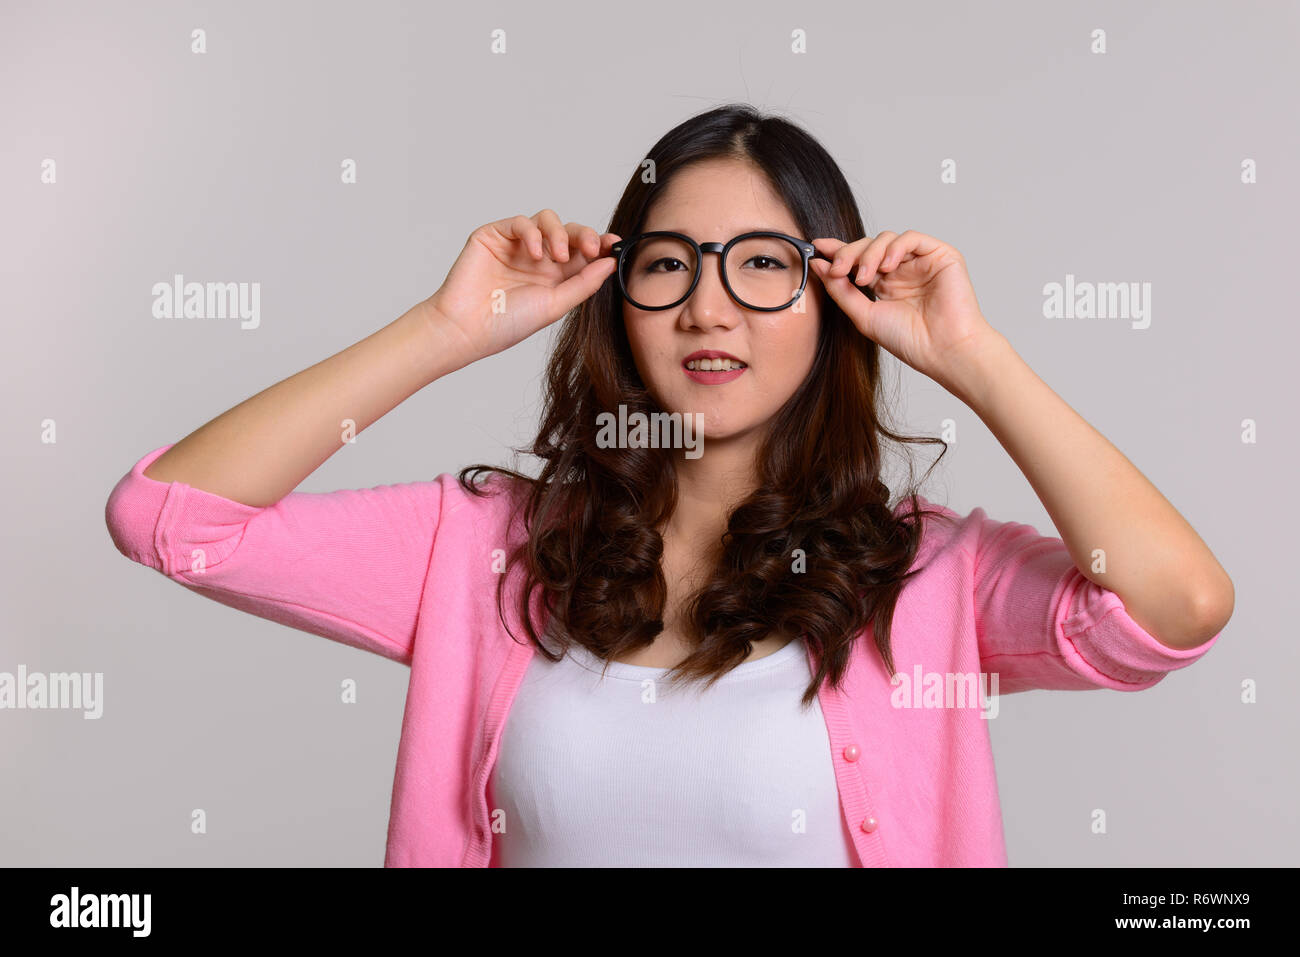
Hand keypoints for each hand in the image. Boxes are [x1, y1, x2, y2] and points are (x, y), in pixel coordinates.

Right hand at [426, 209, 619, 360]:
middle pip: (569, 232)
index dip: (599, 245)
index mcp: (556, 276)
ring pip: (547, 220)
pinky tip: (534, 254)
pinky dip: (531, 233)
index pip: (583, 252)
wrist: (467, 328)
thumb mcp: (555, 305)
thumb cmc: (508, 323)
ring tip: (558, 256)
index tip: (614, 245)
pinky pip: (520, 222)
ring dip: (559, 233)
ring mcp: (517, 245)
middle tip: (592, 248)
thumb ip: (584, 283)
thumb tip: (611, 262)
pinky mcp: (495, 235)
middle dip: (584, 236)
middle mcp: (539, 258)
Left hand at [809, 230, 997, 387]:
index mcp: (884, 284)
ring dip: (869, 253)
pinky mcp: (940, 255)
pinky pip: (911, 238)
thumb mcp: (863, 315)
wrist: (942, 350)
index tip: (816, 248)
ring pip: (886, 239)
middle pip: (868, 246)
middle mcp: (901, 270)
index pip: (858, 260)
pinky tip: (887, 266)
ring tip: (864, 277)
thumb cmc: (908, 340)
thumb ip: (840, 290)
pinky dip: (895, 247)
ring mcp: (919, 262)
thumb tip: (818, 265)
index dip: (837, 250)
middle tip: (837, 269)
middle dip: (848, 253)